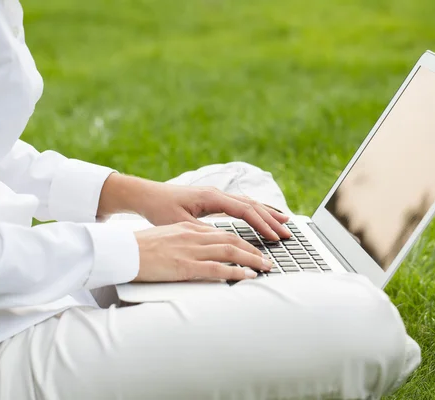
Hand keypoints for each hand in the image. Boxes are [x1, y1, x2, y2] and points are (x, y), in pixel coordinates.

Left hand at [98, 173, 291, 240]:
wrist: (146, 195)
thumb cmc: (160, 209)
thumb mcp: (180, 223)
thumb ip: (203, 231)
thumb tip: (224, 240)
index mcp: (212, 198)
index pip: (245, 210)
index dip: (262, 224)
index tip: (275, 236)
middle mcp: (218, 193)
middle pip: (252, 205)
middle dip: (272, 219)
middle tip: (288, 232)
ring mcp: (217, 195)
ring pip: (249, 203)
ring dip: (267, 213)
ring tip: (285, 222)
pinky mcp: (214, 200)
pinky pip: (241, 204)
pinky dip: (255, 211)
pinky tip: (262, 216)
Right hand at [133, 221, 272, 281]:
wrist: (120, 251)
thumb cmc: (140, 247)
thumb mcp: (167, 238)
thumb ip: (186, 242)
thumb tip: (199, 250)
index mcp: (189, 229)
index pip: (223, 232)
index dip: (242, 239)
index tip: (255, 247)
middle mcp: (193, 236)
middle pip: (232, 239)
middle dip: (254, 248)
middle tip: (267, 258)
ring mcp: (190, 250)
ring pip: (230, 251)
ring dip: (252, 259)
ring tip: (266, 267)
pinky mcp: (185, 266)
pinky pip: (217, 268)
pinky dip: (236, 271)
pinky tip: (248, 276)